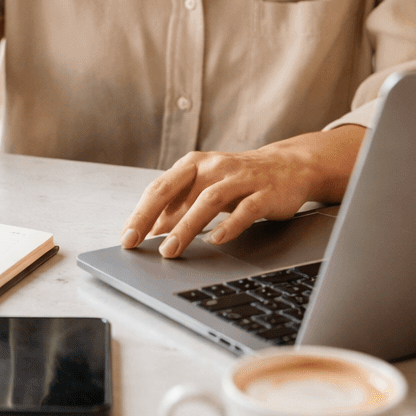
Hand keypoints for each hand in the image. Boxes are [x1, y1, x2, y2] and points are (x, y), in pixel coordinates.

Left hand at [120, 125, 365, 258]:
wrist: (289, 166)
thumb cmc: (238, 180)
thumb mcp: (205, 188)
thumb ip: (179, 205)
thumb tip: (149, 230)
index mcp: (194, 164)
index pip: (160, 188)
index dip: (140, 212)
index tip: (126, 237)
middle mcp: (213, 167)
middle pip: (176, 190)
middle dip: (152, 216)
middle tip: (136, 242)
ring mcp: (240, 178)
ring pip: (207, 200)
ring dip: (186, 226)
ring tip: (170, 251)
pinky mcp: (265, 192)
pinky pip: (245, 209)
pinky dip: (229, 225)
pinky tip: (216, 240)